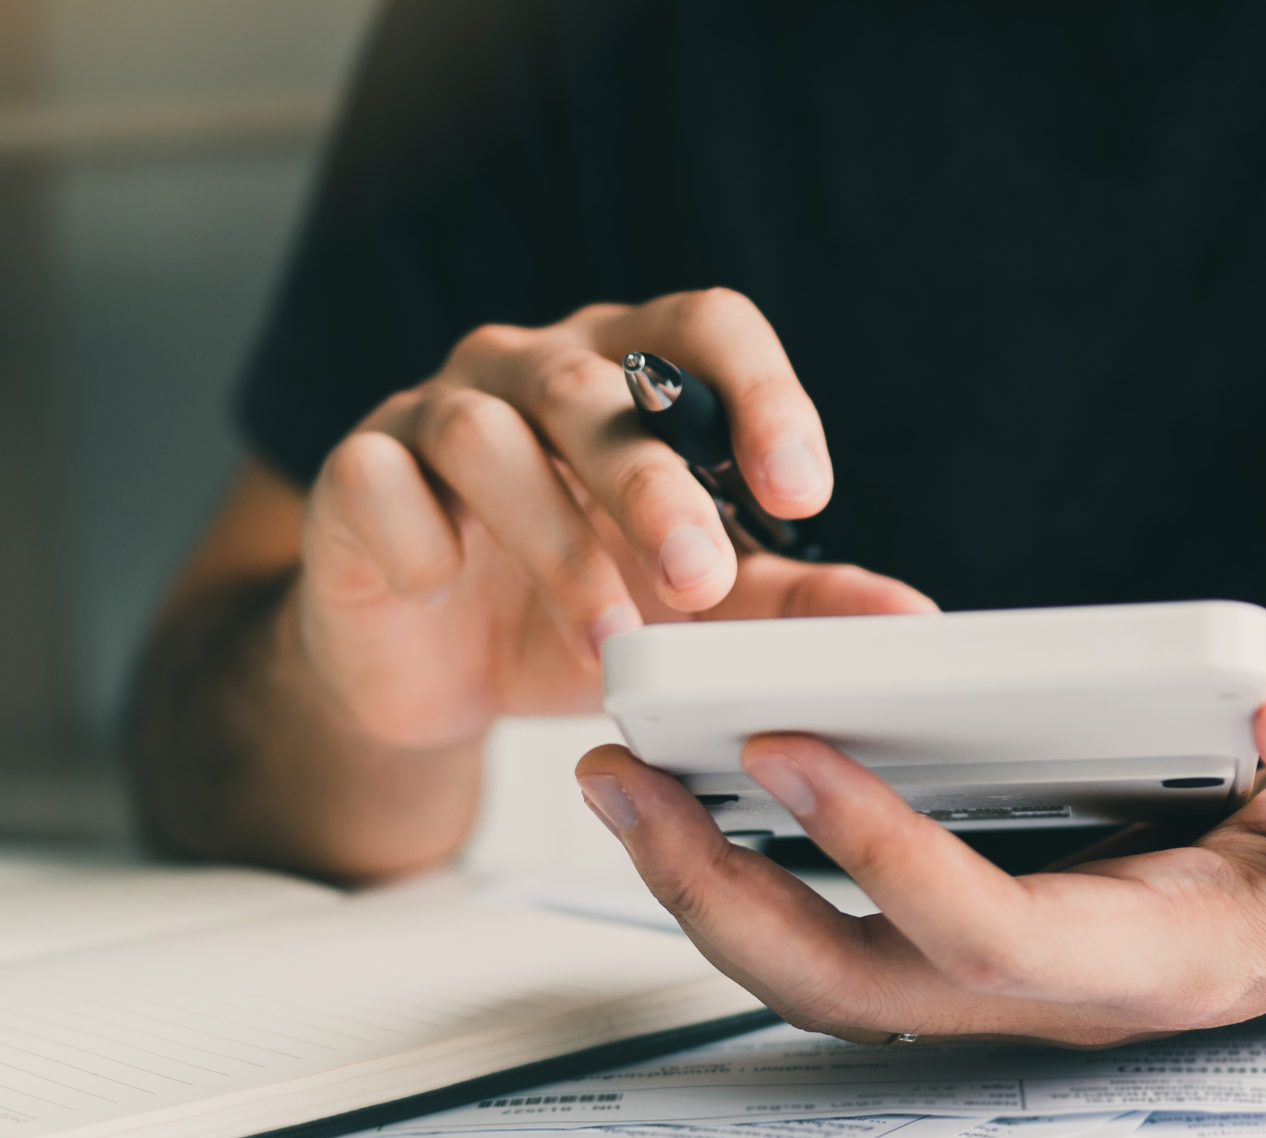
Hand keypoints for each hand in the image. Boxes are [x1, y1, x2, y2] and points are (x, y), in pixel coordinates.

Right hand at [293, 290, 933, 749]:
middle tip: (703, 578)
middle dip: (655, 484)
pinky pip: (380, 478)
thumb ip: (789, 604)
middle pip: (596, 384)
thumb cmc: (564, 612)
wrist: (425, 681)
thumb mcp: (690, 616)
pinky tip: (443, 582)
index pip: (704, 329)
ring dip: (553, 537)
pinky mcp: (357, 475)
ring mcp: (432, 412)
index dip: (758, 393)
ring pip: (487, 434)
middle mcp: (529, 369)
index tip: (802, 491)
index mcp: (626, 371)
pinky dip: (420, 534)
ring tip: (605, 636)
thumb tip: (908, 623)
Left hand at [575, 661, 1265, 1045]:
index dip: (882, 854)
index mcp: (1166, 959)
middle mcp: (1066, 989)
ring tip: (618, 772)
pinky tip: (696, 782)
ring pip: (827, 968)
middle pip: (857, 980)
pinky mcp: (992, 929)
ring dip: (708, 883)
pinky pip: (845, 923)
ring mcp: (1017, 970)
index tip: (787, 746)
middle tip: (620, 774)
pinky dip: (755, 863)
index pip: (990, 934)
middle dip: (723, 893)